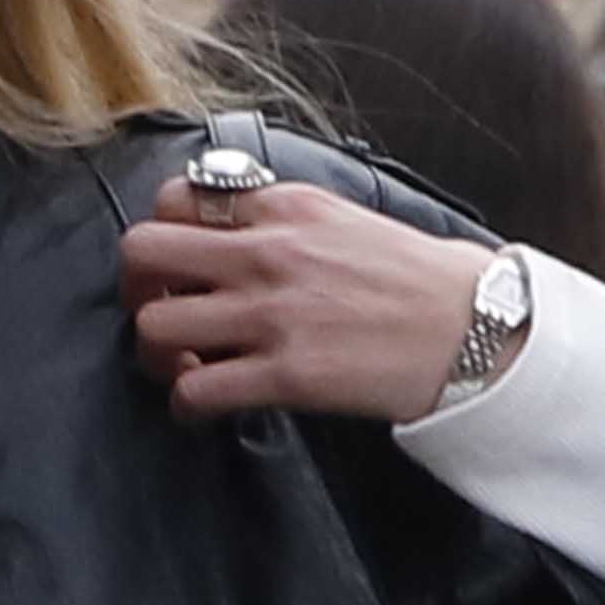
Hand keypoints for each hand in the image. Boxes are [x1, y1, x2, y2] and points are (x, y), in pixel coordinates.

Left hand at [118, 178, 488, 424]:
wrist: (468, 328)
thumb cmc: (412, 279)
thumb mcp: (340, 219)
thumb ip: (278, 220)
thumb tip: (227, 229)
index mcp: (281, 206)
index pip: (175, 198)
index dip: (161, 236)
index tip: (175, 267)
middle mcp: (266, 252)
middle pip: (143, 252)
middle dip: (136, 289)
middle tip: (160, 311)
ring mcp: (272, 314)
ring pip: (156, 325)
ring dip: (155, 353)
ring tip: (184, 365)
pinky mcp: (285, 374)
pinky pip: (194, 391)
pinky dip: (183, 405)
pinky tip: (201, 406)